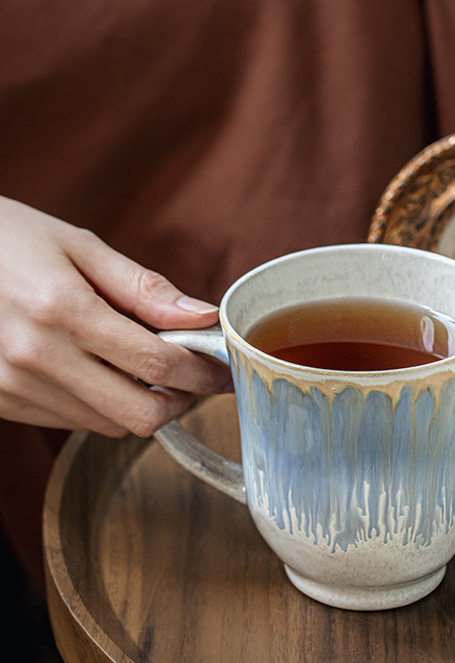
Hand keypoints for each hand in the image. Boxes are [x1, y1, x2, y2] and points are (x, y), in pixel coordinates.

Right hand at [0, 196, 231, 436]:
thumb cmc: (4, 238)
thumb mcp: (77, 245)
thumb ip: (143, 288)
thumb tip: (202, 315)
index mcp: (61, 310)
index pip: (157, 364)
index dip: (203, 374)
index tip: (224, 371)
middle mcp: (35, 358)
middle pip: (139, 414)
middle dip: (178, 401)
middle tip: (191, 376)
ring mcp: (13, 387)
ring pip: (109, 424)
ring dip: (140, 403)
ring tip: (143, 366)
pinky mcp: (0, 402)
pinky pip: (73, 422)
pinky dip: (103, 405)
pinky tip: (101, 371)